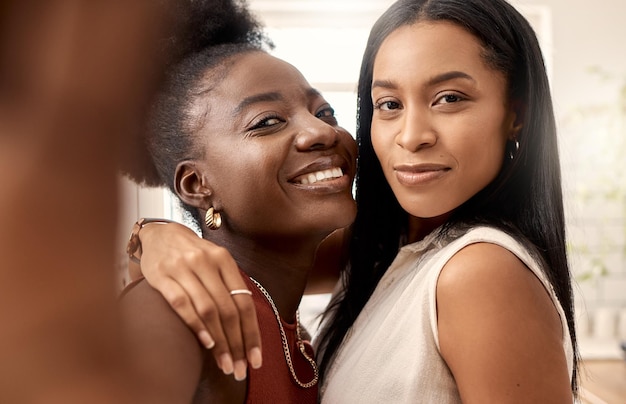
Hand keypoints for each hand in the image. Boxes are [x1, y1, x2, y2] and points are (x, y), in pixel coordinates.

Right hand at [137, 222, 261, 379]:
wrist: (159, 233)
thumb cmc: (192, 254)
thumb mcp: (216, 262)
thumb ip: (229, 287)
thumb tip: (247, 326)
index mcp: (224, 260)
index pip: (244, 302)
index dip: (252, 334)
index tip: (255, 360)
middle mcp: (206, 262)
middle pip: (228, 310)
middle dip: (237, 343)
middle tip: (239, 369)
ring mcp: (183, 268)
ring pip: (208, 309)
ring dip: (219, 341)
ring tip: (225, 363)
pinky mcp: (161, 276)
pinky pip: (182, 303)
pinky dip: (195, 325)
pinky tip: (206, 343)